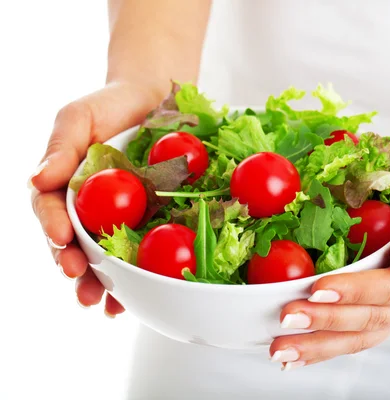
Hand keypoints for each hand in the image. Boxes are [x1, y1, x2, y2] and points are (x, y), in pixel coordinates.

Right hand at [29, 81, 164, 316]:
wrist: (155, 101)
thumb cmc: (110, 106)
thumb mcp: (78, 118)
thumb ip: (60, 148)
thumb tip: (37, 179)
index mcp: (62, 185)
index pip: (49, 211)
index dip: (51, 228)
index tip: (61, 240)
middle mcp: (84, 207)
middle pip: (72, 245)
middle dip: (75, 269)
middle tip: (81, 286)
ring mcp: (114, 217)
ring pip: (102, 257)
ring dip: (102, 284)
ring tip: (107, 305)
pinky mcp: (143, 221)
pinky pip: (136, 251)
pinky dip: (133, 276)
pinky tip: (136, 296)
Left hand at [270, 162, 389, 369]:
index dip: (357, 292)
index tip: (319, 290)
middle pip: (373, 319)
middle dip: (327, 322)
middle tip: (287, 319)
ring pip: (361, 335)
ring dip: (320, 344)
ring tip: (282, 349)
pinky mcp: (387, 308)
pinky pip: (357, 331)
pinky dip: (326, 343)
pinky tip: (298, 353)